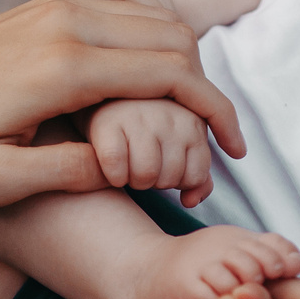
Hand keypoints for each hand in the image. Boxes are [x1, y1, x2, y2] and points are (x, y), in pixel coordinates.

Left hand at [0, 0, 241, 206]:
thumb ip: (70, 174)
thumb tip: (129, 169)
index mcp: (62, 69)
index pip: (171, 75)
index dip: (215, 112)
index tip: (233, 150)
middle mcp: (65, 24)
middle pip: (175, 39)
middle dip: (207, 89)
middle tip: (215, 139)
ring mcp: (54, 7)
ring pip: (154, 16)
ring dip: (184, 59)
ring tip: (189, 111)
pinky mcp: (44, 5)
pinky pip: (121, 0)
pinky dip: (153, 28)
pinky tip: (155, 68)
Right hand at [82, 98, 215, 205]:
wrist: (103, 97)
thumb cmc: (147, 129)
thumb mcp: (180, 146)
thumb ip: (196, 175)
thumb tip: (190, 202)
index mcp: (194, 121)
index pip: (195, 177)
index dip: (177, 181)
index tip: (164, 166)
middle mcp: (171, 115)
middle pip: (168, 180)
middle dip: (154, 182)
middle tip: (141, 163)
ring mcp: (140, 116)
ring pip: (144, 177)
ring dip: (132, 181)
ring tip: (127, 164)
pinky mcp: (108, 122)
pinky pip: (116, 170)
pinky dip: (113, 176)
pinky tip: (110, 166)